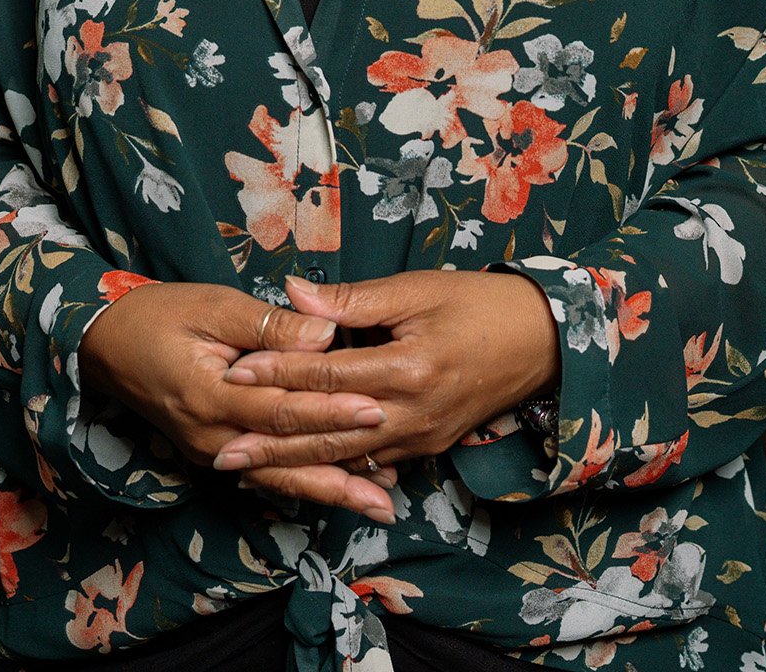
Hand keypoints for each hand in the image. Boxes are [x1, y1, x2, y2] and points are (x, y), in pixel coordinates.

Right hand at [78, 281, 396, 520]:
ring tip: (377, 507)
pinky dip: (301, 485)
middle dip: (341, 466)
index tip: (376, 409)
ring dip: (328, 492)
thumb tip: (323, 333)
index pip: (282, 409)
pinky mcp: (211, 452)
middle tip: (390, 479)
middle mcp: (211, 436)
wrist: (103, 344)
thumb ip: (267, 323)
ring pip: (277, 478)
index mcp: (211, 395)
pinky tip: (335, 492)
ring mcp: (209, 451)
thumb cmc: (160, 314)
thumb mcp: (212, 305)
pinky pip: (262, 475)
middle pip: (286, 456)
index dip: (330, 409)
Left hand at [217, 269, 558, 499]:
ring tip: (250, 472)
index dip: (278, 372)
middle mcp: (412, 414)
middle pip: (329, 434)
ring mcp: (422, 438)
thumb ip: (351, 300)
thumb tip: (293, 293)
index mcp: (408, 368)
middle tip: (222, 451)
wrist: (542, 342)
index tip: (234, 372)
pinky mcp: (430, 447)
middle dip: (273, 444)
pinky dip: (336, 470)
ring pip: (347, 459)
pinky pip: (374, 463)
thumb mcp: (416, 290)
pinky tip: (305, 475)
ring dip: (297, 466)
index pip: (327, 374)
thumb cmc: (478, 304)